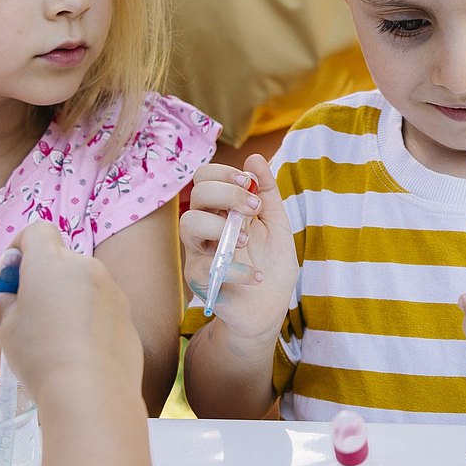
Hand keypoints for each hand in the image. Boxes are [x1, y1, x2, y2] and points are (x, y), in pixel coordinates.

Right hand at [0, 222, 143, 407]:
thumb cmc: (42, 356)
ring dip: (67, 299)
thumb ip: (5, 307)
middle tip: (28, 313)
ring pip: (83, 284)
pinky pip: (102, 307)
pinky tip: (78, 351)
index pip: (37, 231)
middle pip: (61, 260)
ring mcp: (112, 289)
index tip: (12, 280)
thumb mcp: (8, 330)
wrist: (93, 391)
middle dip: (43, 279)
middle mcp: (86, 267)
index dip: (20, 249)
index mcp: (52, 262)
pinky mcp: (127, 314)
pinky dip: (88, 319)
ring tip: (54, 338)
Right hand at [179, 156, 297, 342]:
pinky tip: (257, 276)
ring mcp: (200, 253)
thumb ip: (267, 192)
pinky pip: (206, 267)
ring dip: (220, 226)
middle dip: (228, 195)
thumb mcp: (277, 223)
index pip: (205, 177)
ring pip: (189, 224)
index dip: (223, 172)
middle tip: (254, 210)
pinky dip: (237, 270)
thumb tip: (254, 157)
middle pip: (198, 194)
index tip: (248, 182)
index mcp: (222, 209)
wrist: (270, 307)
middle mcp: (206, 227)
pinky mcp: (200, 280)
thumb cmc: (271, 263)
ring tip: (247, 241)